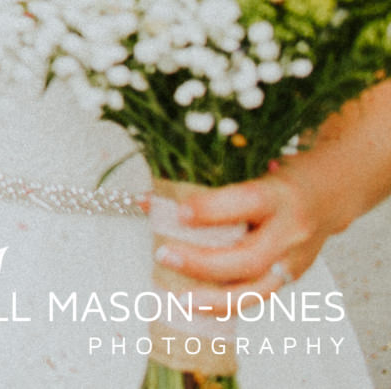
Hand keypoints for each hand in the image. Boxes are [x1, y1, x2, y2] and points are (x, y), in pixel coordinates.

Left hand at [156, 169, 334, 297]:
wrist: (328, 194)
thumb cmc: (278, 178)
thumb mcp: (248, 168)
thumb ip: (203, 185)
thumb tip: (146, 201)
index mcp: (279, 195)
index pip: (248, 202)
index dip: (212, 209)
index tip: (178, 213)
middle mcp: (291, 231)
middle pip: (250, 257)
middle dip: (203, 262)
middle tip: (164, 256)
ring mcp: (294, 260)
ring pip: (257, 290)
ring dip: (214, 298)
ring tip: (178, 298)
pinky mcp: (292, 278)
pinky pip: (258, 297)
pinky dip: (226, 305)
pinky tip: (196, 305)